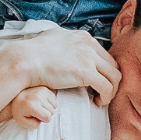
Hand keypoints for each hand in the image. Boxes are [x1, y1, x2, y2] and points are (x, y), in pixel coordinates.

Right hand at [0, 30, 118, 105]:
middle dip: (111, 81)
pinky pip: (107, 87)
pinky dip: (106, 97)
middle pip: (113, 65)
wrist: (25, 60)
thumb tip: (65, 43)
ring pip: (115, 76)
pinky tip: (97, 102)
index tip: (96, 82)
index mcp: (83, 37)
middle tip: (101, 93)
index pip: (104, 55)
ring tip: (100, 99)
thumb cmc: (33, 53)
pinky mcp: (86, 72)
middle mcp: (89, 44)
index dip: (103, 71)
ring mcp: (89, 58)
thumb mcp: (54, 38)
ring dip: (111, 90)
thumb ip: (65, 41)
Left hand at [0, 86, 57, 130]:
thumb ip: (34, 124)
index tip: (38, 117)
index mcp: (32, 106)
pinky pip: (54, 99)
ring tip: (39, 106)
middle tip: (37, 111)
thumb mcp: (23, 122)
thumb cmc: (19, 110)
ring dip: (48, 108)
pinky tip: (41, 102)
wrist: (15, 97)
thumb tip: (43, 119)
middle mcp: (38, 97)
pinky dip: (49, 102)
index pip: (47, 117)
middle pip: (52, 111)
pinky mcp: (44, 88)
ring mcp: (42, 91)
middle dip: (46, 114)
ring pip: (54, 105)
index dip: (44, 120)